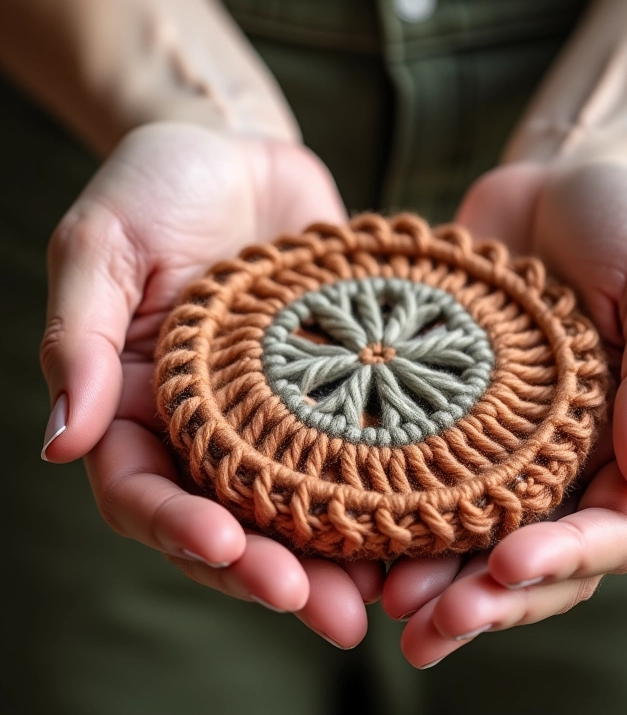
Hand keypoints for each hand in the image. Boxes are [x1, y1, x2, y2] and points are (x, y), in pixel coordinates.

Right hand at [40, 122, 381, 648]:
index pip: (147, 491)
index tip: (229, 547)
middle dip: (275, 571)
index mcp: (142, 404)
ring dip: (339, 557)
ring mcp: (279, 410)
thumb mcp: (103, 244)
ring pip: (303, 504)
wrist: (239, 150)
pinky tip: (428, 523)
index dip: (182, 528)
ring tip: (386, 597)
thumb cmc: (158, 184)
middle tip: (333, 613)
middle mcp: (210, 423)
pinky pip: (360, 448)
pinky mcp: (336, 386)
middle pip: (234, 520)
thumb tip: (60, 439)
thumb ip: (81, 336)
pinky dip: (387, 491)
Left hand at [381, 160, 626, 667]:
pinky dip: (395, 516)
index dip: (566, 558)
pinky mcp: (449, 415)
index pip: (613, 528)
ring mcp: (505, 443)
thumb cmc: (626, 224)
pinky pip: (424, 477)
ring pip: (473, 536)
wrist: (555, 183)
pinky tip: (351, 538)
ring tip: (379, 605)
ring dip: (433, 580)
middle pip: (535, 556)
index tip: (509, 567)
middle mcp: (568, 459)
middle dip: (487, 599)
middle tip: (426, 628)